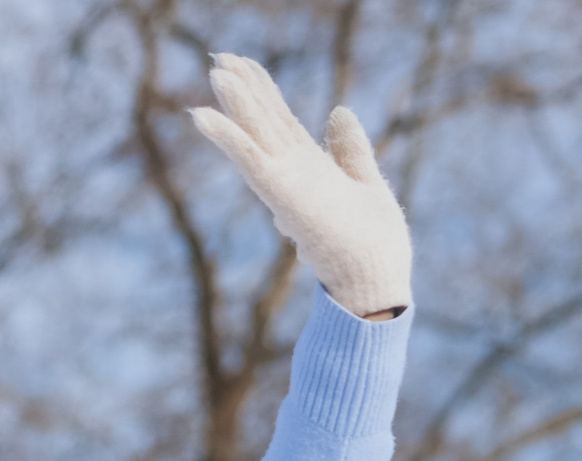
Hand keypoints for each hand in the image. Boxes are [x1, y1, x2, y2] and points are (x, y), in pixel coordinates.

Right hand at [190, 53, 411, 318]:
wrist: (379, 283)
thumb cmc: (376, 247)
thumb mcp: (368, 183)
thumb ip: (351, 149)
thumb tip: (339, 110)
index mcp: (312, 171)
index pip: (281, 123)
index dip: (263, 92)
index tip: (245, 64)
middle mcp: (294, 176)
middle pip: (264, 123)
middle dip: (244, 90)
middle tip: (220, 56)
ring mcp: (285, 186)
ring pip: (255, 136)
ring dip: (235, 105)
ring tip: (217, 70)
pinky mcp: (282, 198)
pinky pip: (250, 162)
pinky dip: (228, 138)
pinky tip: (202, 115)